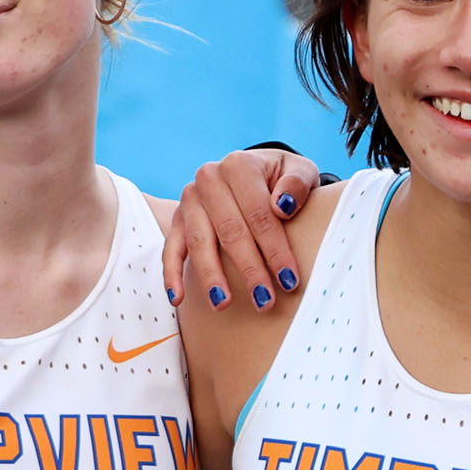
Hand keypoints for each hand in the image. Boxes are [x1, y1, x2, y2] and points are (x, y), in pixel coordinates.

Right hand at [164, 148, 322, 313]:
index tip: (289, 280)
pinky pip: (171, 248)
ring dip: (211, 275)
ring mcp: (190, 200)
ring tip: (223, 303)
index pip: (259, 214)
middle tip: (264, 300)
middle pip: (230, 231)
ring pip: (200, 242)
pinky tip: (178, 298)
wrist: (255, 172)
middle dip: (248, 269)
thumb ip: (297, 184)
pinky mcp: (178, 218)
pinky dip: (171, 273)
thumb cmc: (281, 177)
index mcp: (239, 166)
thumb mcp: (299, 171)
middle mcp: (209, 179)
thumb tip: (283, 207)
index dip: (275, 249)